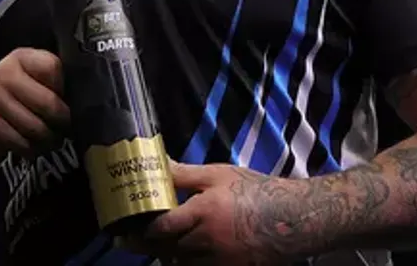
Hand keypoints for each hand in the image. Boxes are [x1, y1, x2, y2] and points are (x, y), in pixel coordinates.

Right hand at [0, 47, 70, 159]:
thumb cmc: (9, 102)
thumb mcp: (27, 83)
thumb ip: (50, 83)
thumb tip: (86, 100)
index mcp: (21, 57)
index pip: (54, 67)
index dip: (64, 88)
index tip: (66, 100)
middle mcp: (5, 73)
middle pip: (49, 102)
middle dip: (63, 122)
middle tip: (66, 129)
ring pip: (37, 126)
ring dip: (49, 140)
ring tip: (54, 142)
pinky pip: (21, 142)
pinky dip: (32, 150)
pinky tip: (34, 149)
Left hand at [131, 160, 290, 265]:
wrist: (291, 218)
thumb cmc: (254, 191)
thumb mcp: (218, 175)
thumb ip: (184, 174)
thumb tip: (157, 162)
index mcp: (204, 213)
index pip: (162, 227)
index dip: (142, 229)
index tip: (125, 227)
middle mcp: (208, 241)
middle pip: (165, 249)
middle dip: (145, 245)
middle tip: (126, 240)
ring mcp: (219, 261)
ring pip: (179, 265)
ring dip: (163, 256)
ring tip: (152, 245)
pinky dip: (184, 264)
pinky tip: (178, 255)